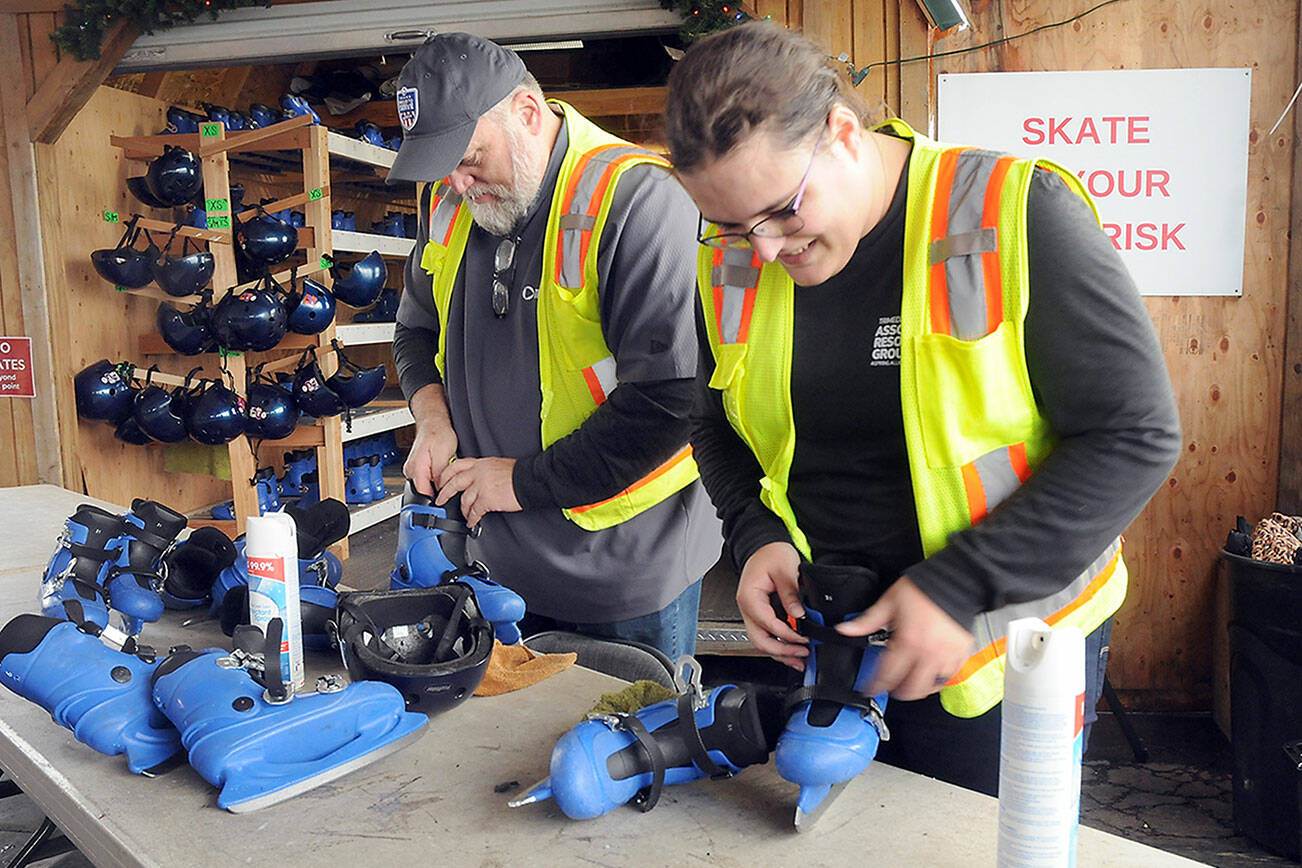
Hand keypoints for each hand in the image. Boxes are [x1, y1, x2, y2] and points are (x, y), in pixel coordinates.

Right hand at [403, 384, 457, 495]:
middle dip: (437, 491)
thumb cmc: (438, 433)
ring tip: (445, 472)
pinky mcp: (418, 467)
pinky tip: (441, 469)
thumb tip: (440, 489)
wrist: (433, 421)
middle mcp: (411, 469)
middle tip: (449, 484)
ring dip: (436, 483)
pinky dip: (434, 478)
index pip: (422, 492)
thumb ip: (439, 474)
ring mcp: (413, 468)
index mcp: (416, 467)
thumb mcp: (444, 454)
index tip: (444, 502)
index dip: (434, 499)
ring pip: (425, 485)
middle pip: (423, 490)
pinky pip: (426, 479)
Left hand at [435, 457, 521, 525]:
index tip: (442, 482)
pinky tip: (472, 522)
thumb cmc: (518, 473)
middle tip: (440, 500)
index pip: (455, 466)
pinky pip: (475, 512)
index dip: (445, 475)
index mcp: (480, 463)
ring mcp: (481, 486)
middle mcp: (478, 473)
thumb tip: (476, 479)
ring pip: (464, 500)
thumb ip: (483, 470)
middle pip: (454, 483)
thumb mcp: (497, 465)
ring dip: (462, 510)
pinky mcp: (487, 499)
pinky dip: (471, 519)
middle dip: (445, 493)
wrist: (530, 479)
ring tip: (464, 515)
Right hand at [735, 542, 808, 669]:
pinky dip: (779, 644)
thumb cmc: (771, 553)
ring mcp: (752, 613)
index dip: (787, 635)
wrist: (765, 546)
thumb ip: (790, 593)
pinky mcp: (760, 614)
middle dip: (781, 652)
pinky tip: (792, 650)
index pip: (767, 624)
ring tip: (799, 659)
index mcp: (750, 597)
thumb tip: (798, 615)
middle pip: (759, 640)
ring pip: (762, 642)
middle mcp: (747, 608)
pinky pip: (767, 635)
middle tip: (802, 654)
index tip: (804, 638)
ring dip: (780, 653)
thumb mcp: (785, 568)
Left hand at [837, 576, 972, 700]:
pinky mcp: (961, 655)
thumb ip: (867, 621)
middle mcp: (928, 654)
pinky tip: (929, 675)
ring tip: (908, 682)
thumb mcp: (889, 602)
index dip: (874, 686)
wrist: (956, 582)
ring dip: (917, 688)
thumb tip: (844, 630)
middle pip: (910, 690)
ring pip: (930, 688)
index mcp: (908, 642)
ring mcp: (946, 657)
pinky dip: (938, 680)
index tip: (869, 689)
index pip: (887, 675)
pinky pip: (949, 678)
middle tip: (888, 688)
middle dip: (895, 692)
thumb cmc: (924, 590)